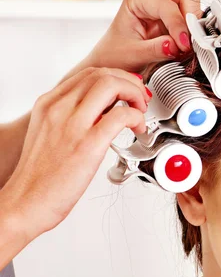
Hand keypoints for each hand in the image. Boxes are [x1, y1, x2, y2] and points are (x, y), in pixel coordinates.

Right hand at [1, 68, 149, 242]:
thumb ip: (72, 118)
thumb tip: (103, 112)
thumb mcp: (50, 134)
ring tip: (140, 111)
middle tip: (140, 99)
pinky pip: (120, 116)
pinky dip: (137, 117)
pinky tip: (138, 129)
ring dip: (135, 93)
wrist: (26, 202)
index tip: (129, 90)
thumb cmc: (40, 176)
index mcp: (49, 104)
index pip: (88, 74)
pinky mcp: (87, 145)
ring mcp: (72, 125)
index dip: (116, 78)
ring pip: (110, 85)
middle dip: (130, 82)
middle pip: (101, 74)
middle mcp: (58, 108)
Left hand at [85, 0, 202, 72]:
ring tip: (186, 48)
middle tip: (189, 44)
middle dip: (191, 22)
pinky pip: (192, 24)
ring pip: (193, 9)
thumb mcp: (133, 55)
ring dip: (194, 29)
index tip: (183, 46)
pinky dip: (193, 36)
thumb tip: (175, 46)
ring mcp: (166, 10)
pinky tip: (185, 49)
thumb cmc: (116, 54)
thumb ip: (155, 50)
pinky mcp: (174, 22)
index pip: (168, 6)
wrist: (114, 63)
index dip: (179, 26)